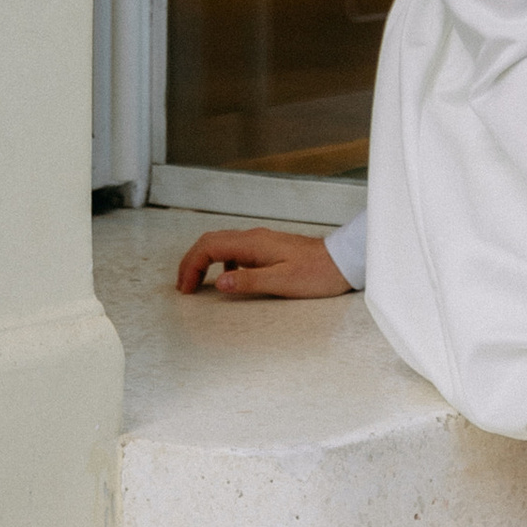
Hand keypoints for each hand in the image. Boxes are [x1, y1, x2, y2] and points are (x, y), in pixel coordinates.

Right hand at [175, 226, 352, 299]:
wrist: (342, 263)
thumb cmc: (317, 273)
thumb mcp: (282, 282)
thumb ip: (249, 281)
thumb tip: (219, 282)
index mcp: (254, 243)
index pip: (209, 246)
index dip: (191, 265)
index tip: (186, 288)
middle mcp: (255, 238)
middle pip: (211, 241)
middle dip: (191, 262)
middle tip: (183, 286)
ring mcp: (261, 242)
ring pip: (222, 245)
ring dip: (204, 262)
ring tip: (197, 284)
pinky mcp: (268, 249)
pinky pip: (235, 251)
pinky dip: (221, 263)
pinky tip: (227, 280)